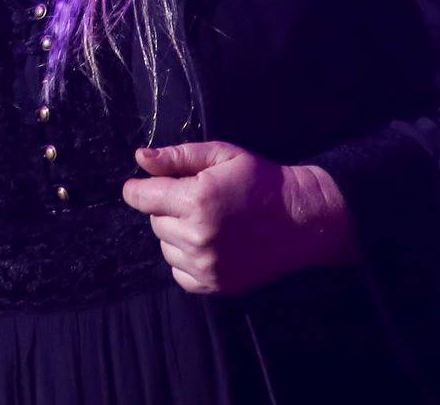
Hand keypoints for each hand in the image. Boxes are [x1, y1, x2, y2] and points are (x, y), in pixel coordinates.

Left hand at [119, 140, 358, 294]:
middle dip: (166, 207)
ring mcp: (206, 265)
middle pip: (153, 220)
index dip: (137, 188)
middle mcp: (198, 236)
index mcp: (197, 199)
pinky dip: (186, 259)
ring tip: (207, 221)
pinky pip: (179, 272)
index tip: (142, 185)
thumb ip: (177, 156)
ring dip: (176, 233)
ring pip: (165, 246)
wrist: (302, 219)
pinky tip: (210, 244)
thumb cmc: (260, 181)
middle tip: (196, 199)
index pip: (140, 197)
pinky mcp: (215, 285)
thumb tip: (140, 158)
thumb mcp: (221, 154)